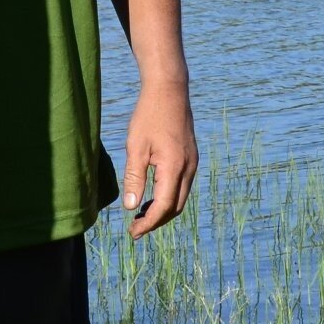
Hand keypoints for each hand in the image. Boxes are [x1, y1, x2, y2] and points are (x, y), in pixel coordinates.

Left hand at [121, 78, 197, 238]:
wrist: (169, 90)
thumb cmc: (149, 115)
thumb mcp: (135, 146)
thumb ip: (134, 178)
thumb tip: (130, 207)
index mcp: (175, 167)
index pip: (164, 207)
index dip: (149, 223)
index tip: (133, 233)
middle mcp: (189, 168)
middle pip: (176, 207)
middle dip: (156, 221)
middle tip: (135, 228)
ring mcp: (192, 163)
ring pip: (181, 197)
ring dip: (163, 210)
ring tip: (141, 215)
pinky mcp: (191, 157)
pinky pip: (182, 185)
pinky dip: (168, 196)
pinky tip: (152, 195)